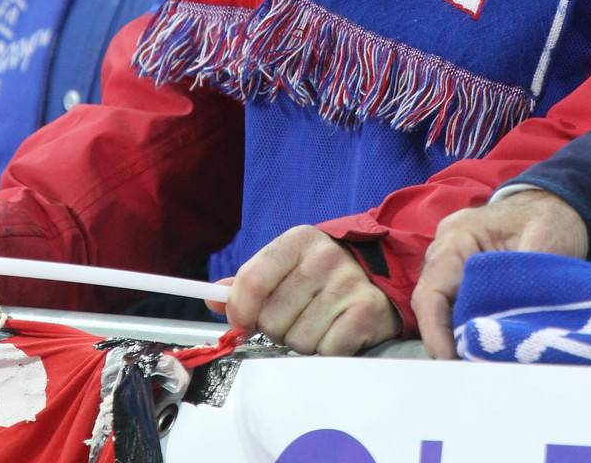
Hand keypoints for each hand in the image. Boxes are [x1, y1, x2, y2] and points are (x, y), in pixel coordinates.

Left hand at [214, 225, 400, 354]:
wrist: (379, 276)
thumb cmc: (322, 276)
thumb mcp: (286, 266)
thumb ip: (248, 283)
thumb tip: (211, 299)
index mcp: (298, 240)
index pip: (251, 280)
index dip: (240, 310)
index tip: (244, 321)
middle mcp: (324, 257)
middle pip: (272, 319)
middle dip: (278, 328)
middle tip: (296, 318)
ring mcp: (347, 283)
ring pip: (297, 340)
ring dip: (303, 342)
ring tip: (319, 323)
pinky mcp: (366, 311)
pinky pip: (326, 351)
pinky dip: (327, 350)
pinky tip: (337, 332)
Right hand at [411, 190, 587, 359]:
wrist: (558, 205)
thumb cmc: (550, 220)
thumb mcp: (544, 245)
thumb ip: (522, 284)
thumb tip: (506, 331)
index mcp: (458, 236)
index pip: (431, 294)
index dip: (436, 334)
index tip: (452, 364)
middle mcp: (445, 250)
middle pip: (432, 307)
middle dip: (447, 342)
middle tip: (473, 372)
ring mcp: (452, 263)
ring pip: (443, 311)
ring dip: (458, 338)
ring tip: (481, 364)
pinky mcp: (463, 276)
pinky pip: (457, 308)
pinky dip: (469, 329)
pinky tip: (487, 348)